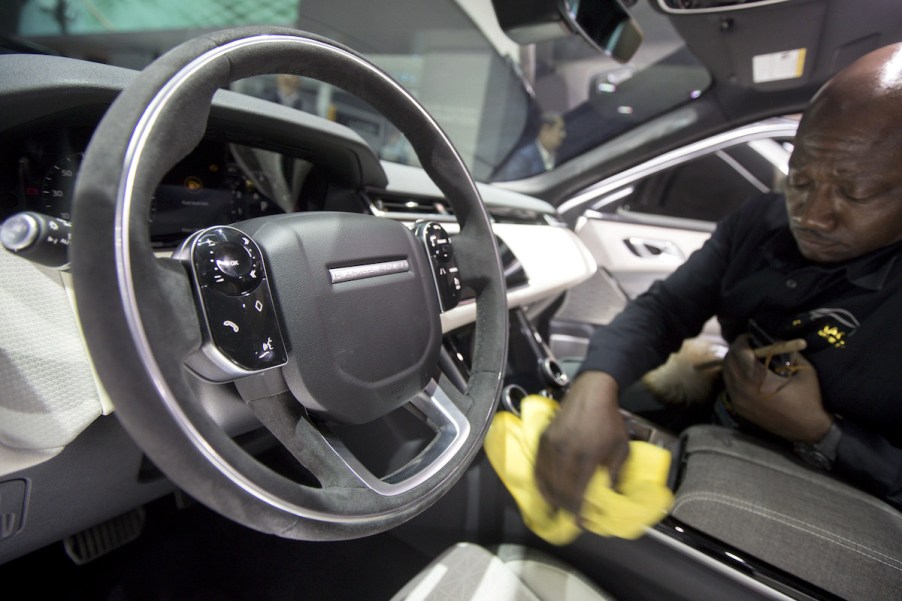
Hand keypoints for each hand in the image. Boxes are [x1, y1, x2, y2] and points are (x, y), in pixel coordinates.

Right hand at [534, 371, 629, 513]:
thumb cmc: (609, 420)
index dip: (577, 511)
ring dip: (551, 497)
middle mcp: (564, 453)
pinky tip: (546, 491)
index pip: (577, 492)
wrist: (591, 392)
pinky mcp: (543, 439)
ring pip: (545, 480)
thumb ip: (615, 473)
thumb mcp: (621, 448)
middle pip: (559, 489)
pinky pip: (538, 467)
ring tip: (558, 508)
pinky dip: (541, 482)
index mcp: (586, 456)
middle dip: (564, 507)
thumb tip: (609, 495)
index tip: (581, 523)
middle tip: (569, 518)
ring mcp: (550, 445)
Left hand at [722, 334, 832, 441]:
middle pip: (728, 361)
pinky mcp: (739, 408)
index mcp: (758, 379)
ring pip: (726, 374)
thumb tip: (773, 338)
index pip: (739, 352)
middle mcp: (743, 390)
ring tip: (747, 358)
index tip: (749, 336)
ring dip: (733, 362)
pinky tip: (746, 374)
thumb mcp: (804, 370)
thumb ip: (787, 351)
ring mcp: (739, 401)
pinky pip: (729, 386)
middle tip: (748, 345)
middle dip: (736, 350)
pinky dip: (734, 376)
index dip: (742, 340)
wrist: (808, 429)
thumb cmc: (809, 398)